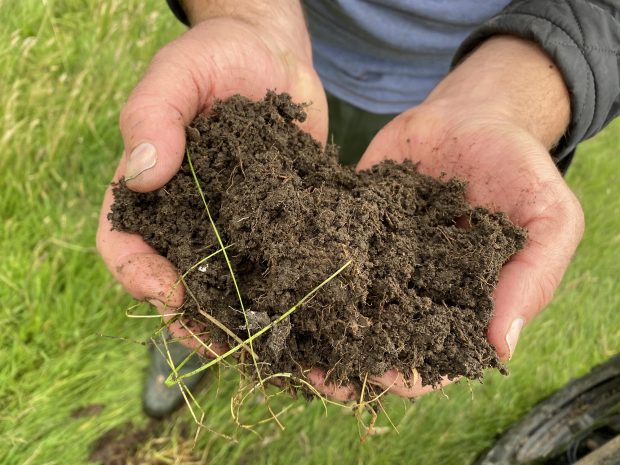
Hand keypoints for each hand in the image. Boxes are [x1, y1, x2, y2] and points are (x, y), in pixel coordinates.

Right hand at [96, 2, 326, 351]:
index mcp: (150, 192)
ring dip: (252, 326)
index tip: (171, 292)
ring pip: (232, 291)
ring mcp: (233, 229)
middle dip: (203, 322)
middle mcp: (188, 221)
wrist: (277, 59)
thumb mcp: (180, 70)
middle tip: (236, 349)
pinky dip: (294, 300)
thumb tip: (139, 174)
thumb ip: (154, 114)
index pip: (123, 245)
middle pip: (180, 285)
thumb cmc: (220, 58)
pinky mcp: (277, 229)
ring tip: (287, 356)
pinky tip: (322, 323)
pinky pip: (279, 272)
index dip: (139, 276)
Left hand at [308, 36, 584, 399]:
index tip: (370, 376)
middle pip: (376, 341)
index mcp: (461, 303)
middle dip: (345, 359)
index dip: (404, 376)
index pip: (432, 360)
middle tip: (309, 367)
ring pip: (342, 305)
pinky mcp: (352, 224)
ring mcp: (379, 258)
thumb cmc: (519, 168)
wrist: (474, 114)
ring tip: (283, 331)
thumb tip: (500, 346)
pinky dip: (303, 262)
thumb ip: (533, 277)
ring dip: (315, 323)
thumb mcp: (549, 217)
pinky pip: (325, 249)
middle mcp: (414, 289)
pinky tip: (278, 269)